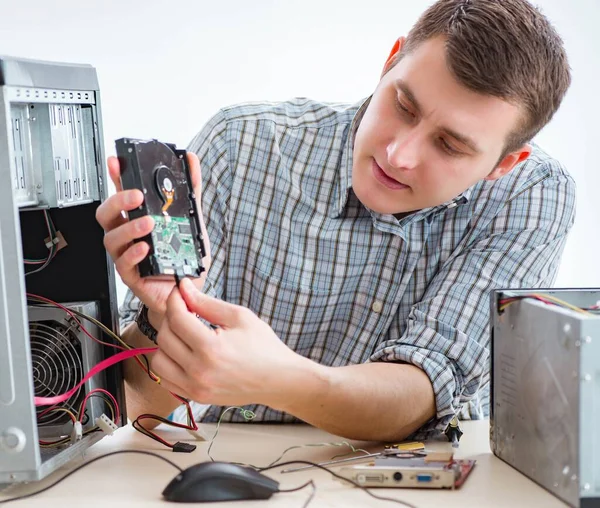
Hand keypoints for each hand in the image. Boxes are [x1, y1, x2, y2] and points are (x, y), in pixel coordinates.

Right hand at [95, 153, 210, 321]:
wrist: (188, 292)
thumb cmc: (183, 257)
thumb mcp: (192, 220)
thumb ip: (191, 191)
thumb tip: (192, 162)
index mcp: (137, 219)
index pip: (122, 194)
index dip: (116, 177)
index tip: (116, 162)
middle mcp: (128, 236)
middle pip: (107, 213)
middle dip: (118, 200)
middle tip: (137, 195)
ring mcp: (127, 255)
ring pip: (112, 238)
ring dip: (129, 228)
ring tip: (148, 224)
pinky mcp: (132, 275)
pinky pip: (124, 264)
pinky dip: (134, 255)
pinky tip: (145, 248)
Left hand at [151, 278, 307, 407]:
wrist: (279, 380)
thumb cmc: (264, 348)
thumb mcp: (240, 317)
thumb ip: (207, 303)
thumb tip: (184, 289)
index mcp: (211, 348)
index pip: (177, 318)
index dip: (175, 299)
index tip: (179, 292)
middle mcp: (199, 371)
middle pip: (165, 336)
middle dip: (172, 317)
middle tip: (186, 310)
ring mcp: (195, 387)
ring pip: (158, 360)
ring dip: (167, 342)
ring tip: (184, 334)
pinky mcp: (195, 397)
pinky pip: (165, 379)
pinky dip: (169, 363)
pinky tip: (184, 353)